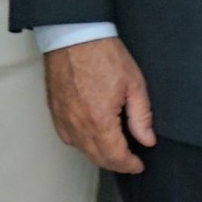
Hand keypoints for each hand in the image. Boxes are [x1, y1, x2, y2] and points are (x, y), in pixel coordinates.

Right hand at [44, 36, 155, 174]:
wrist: (74, 36)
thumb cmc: (104, 55)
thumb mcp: (134, 84)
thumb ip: (141, 116)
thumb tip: (147, 140)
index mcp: (99, 120)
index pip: (115, 156)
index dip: (129, 165)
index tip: (139, 165)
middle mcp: (78, 125)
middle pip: (97, 157)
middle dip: (116, 164)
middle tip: (130, 162)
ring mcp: (63, 119)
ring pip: (82, 150)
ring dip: (99, 155)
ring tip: (115, 151)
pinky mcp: (55, 112)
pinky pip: (68, 138)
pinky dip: (82, 144)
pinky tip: (93, 138)